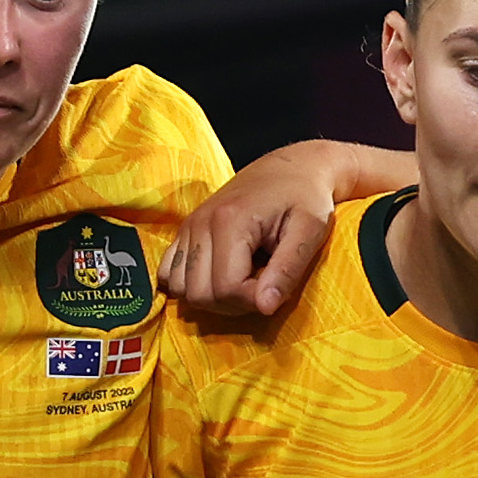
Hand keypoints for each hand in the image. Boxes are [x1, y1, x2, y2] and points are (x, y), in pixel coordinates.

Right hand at [160, 141, 395, 324]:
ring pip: (182, 289)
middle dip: (233, 303)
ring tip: (242, 280)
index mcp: (229, 220)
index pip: (227, 288)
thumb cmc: (305, 198)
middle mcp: (200, 222)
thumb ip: (287, 270)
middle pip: (200, 294)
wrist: (291, 169)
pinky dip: (191, 285)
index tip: (276, 288)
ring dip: (212, 297)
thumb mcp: (309, 232)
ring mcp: (188, 226)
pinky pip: (168, 274)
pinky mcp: (183, 230)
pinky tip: (218, 276)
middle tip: (261, 285)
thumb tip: (265, 308)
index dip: (253, 301)